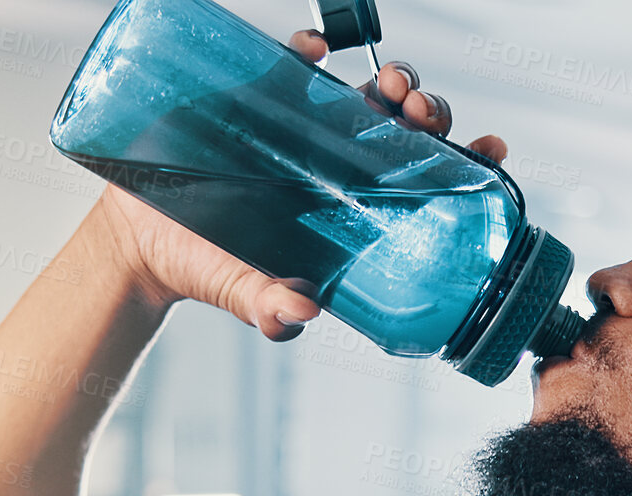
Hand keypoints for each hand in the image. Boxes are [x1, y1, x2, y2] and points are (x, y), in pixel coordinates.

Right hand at [95, 29, 508, 340]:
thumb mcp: (244, 292)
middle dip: (428, 112)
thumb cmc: (208, 267)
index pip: (425, 180)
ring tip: (390, 84)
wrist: (141, 241)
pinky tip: (316, 49)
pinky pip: (293, 61)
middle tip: (421, 114)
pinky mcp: (258, 97)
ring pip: (364, 89)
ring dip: (390, 77)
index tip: (489, 152)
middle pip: (406, 127)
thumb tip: (296, 311)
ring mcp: (303, 127)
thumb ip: (270, 306)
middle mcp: (340, 161)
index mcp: (355, 206)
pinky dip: (308, 48)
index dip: (463, 163)